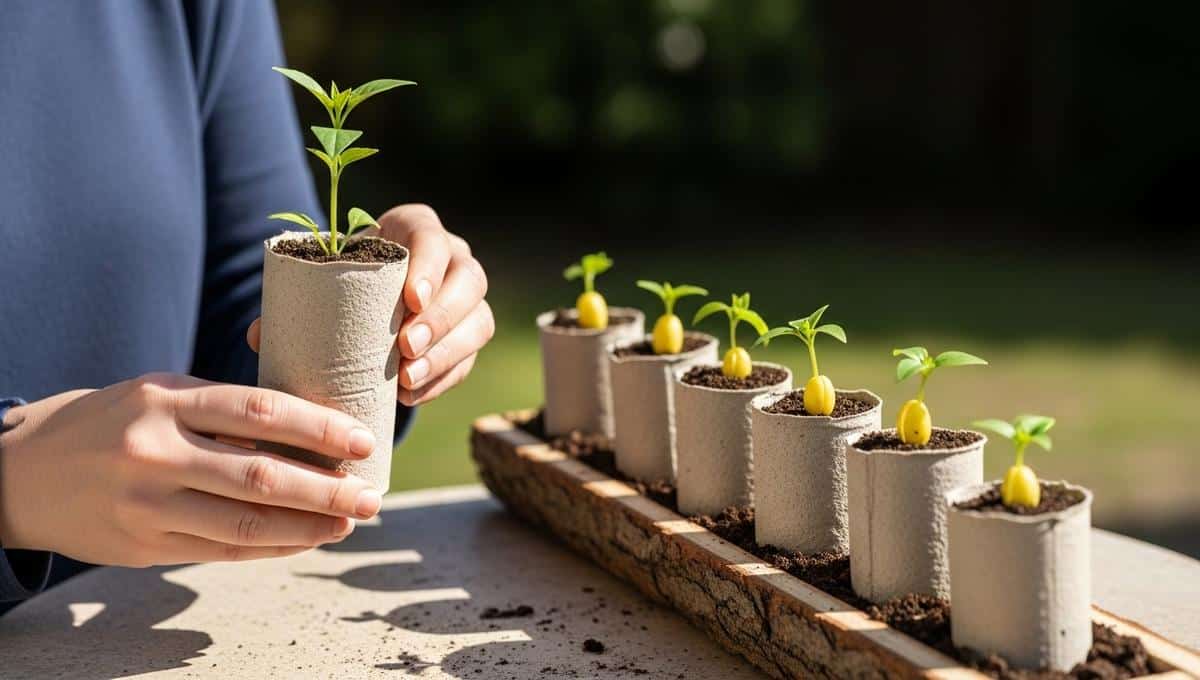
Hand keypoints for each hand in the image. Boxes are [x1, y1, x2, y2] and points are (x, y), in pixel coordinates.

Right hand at [0, 374, 383, 566]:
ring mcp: (146, 505)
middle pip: (260, 477)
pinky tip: (305, 540)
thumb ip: (224, 410)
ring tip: (348, 523)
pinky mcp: (143, 547)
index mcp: (165, 399)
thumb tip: (312, 432)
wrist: (23, 472)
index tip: (362, 442)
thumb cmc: (114, 422)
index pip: (259, 411)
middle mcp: (154, 452)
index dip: (318, 429)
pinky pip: (222, 550)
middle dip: (326, 490)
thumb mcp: (160, 394)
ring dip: (307, 528)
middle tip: (370, 496)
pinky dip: (272, 547)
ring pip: (245, 524)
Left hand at [248, 204, 493, 405]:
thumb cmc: (342, 277)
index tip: (409, 299)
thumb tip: (257, 335)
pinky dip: (442, 379)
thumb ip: (295, 298)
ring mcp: (467, 300)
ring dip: (446, 353)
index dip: (429, 267)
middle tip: (405, 347)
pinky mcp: (468, 337)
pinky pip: (468, 359)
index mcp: (418, 230)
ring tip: (407, 379)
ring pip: (478, 322)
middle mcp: (454, 259)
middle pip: (469, 282)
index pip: (435, 240)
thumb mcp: (324, 276)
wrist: (366, 296)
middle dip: (441, 318)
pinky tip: (410, 394)